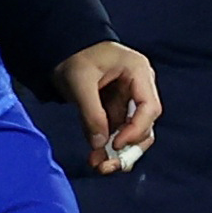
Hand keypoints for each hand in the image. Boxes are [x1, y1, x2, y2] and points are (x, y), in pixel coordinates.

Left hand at [57, 42, 159, 173]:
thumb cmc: (74, 56)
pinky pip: (116, 130)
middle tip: (110, 166)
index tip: (117, 145)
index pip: (148, 107)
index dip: (136, 129)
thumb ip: (90, 112)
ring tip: (100, 166)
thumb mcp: (79, 82)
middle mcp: (139, 86)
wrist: (63, 46)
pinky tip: (95, 158)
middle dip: (129, 147)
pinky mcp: (115, 107)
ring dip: (116, 150)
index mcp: (138, 72)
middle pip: (145, 123)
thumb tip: (98, 144)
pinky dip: (106, 144)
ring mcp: (128, 98)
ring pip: (131, 131)